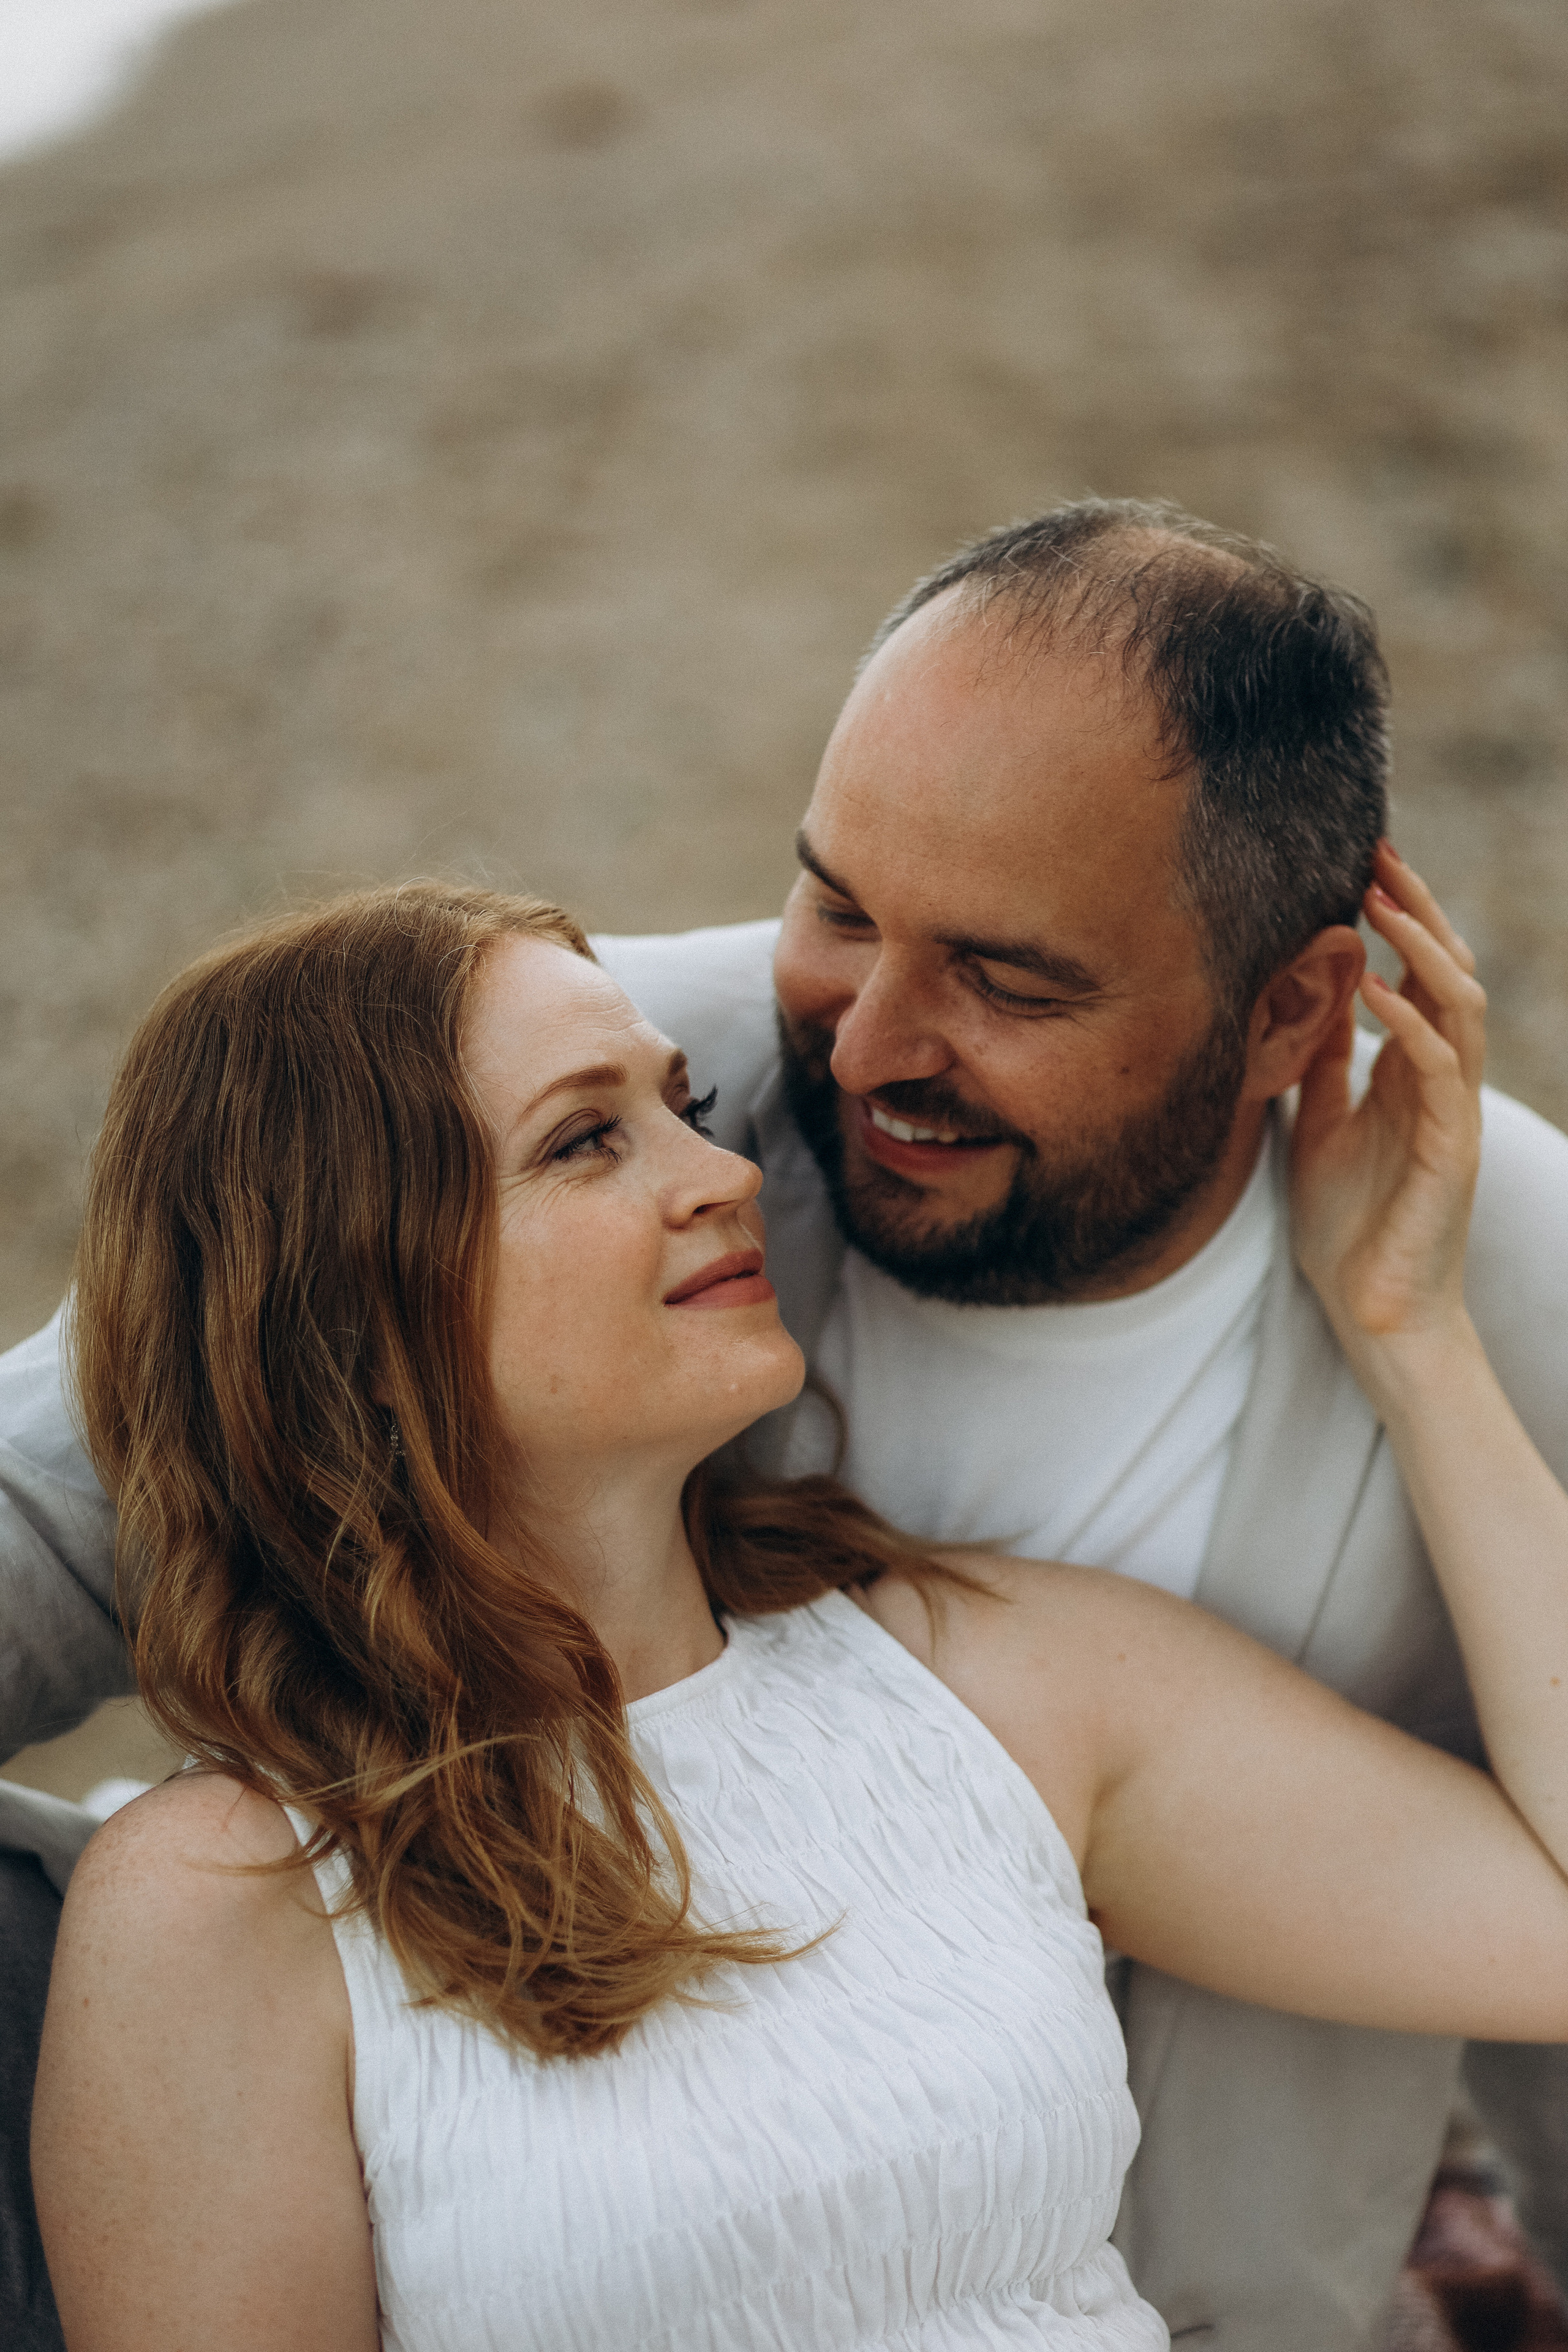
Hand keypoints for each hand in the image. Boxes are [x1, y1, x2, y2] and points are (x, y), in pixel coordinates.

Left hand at [1290, 844, 1485, 1368]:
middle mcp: (1440, 1082)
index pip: (1415, 974)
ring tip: (1380, 901)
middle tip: (1376, 852)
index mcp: (1409, 1073)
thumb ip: (1321, 1066)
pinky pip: (1442, 1070)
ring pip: (1461, 1007)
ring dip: (1422, 950)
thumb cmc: (1348, 1227)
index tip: (1356, 861)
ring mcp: (1452, 1112)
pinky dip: (1413, 1025)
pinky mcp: (1451, 1149)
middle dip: (1417, 909)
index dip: (1394, 917)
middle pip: (1448, 971)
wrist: (1373, 1313)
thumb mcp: (1317, 1124)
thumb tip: (1304, 1001)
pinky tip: (1378, 993)